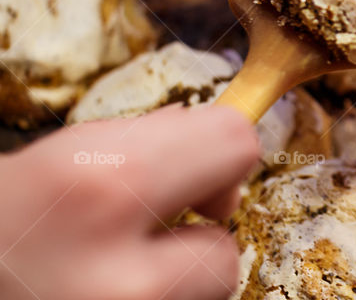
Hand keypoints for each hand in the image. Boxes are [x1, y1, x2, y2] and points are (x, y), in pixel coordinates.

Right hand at [0, 106, 259, 299]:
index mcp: (102, 187)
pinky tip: (107, 287)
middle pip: (227, 249)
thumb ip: (142, 142)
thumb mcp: (59, 156)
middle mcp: (121, 273)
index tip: (203, 167)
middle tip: (163, 223)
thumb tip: (212, 134)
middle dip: (200, 233)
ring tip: (117, 267)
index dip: (224, 150)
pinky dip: (159, 297)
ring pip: (203, 298)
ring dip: (178, 277)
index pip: (233, 146)